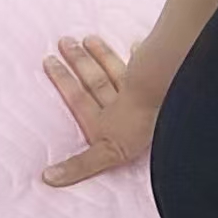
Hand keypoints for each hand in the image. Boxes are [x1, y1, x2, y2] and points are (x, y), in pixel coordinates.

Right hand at [41, 36, 158, 186]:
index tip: (48, 60)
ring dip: (102, 55)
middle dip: (79, 62)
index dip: (63, 81)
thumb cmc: (138, 132)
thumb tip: (48, 178)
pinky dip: (141, 55)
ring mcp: (140, 90)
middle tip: (65, 41)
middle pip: (96, 79)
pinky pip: (149, 66)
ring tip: (90, 39)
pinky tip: (136, 44)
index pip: (78, 98)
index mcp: (104, 120)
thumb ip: (80, 165)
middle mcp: (119, 101)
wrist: (170, 108)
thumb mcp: (107, 154)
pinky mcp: (161, 82)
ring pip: (117, 70)